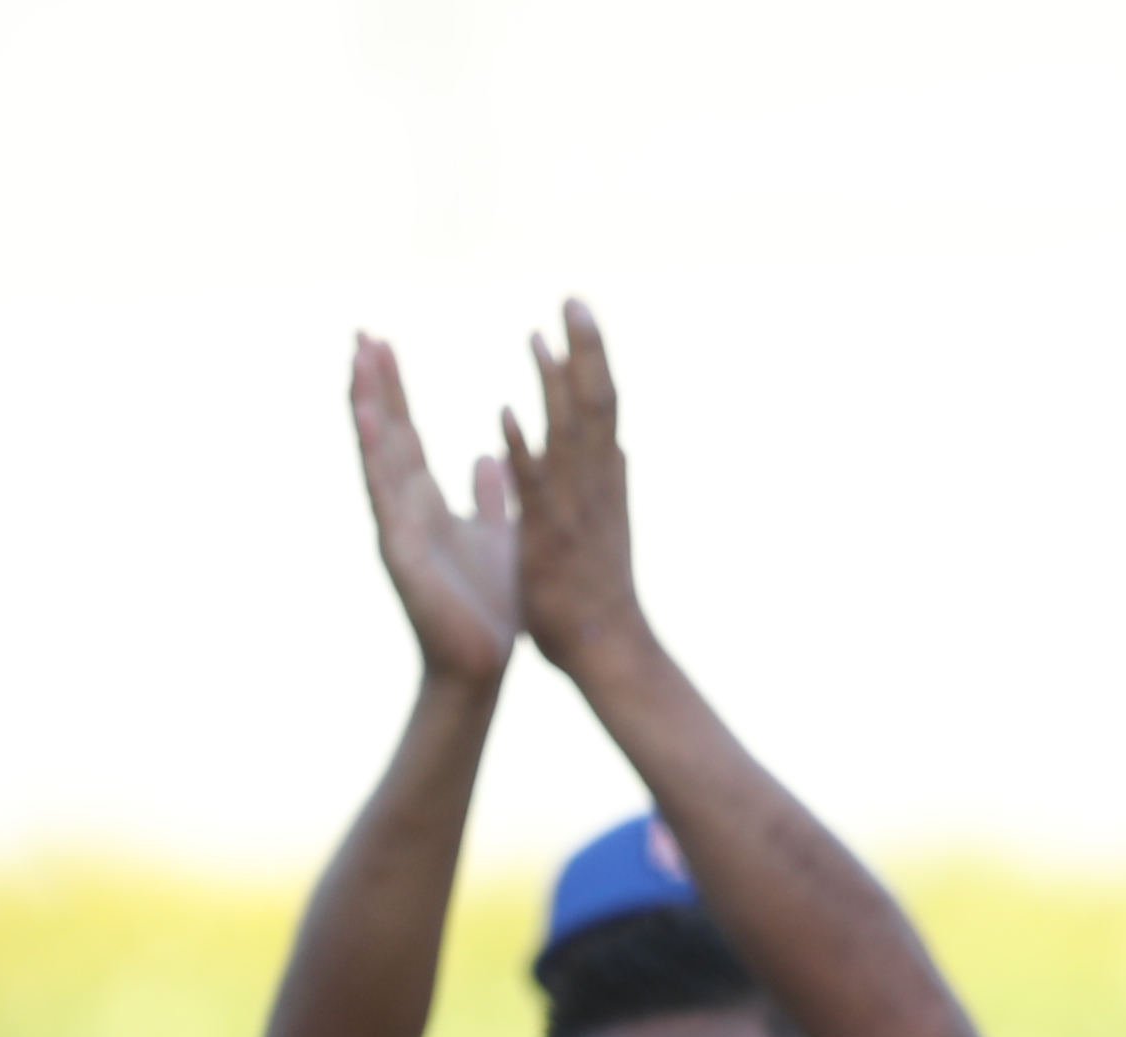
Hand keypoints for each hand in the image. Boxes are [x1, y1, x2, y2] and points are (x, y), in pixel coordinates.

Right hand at [350, 335, 518, 686]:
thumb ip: (487, 496)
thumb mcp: (495, 535)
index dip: (394, 388)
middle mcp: (405, 506)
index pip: (405, 431)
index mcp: (427, 501)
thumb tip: (487, 455)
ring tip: (358, 359)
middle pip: (386, 433)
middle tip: (361, 332)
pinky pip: (384, 495)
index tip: (380, 342)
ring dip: (368, 407)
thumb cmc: (487, 605)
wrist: (480, 663)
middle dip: (374, 383)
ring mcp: (397, 526)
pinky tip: (368, 419)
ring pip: (378, 455)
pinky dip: (375, 456)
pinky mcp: (399, 549)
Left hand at [498, 300, 649, 680]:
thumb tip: (620, 447)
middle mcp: (596, 485)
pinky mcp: (548, 536)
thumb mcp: (604, 523)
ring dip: (555, 388)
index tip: (576, 312)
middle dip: (586, 353)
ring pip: (569, 438)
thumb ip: (605, 482)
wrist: (610, 647)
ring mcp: (574, 509)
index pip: (599, 404)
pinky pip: (533, 488)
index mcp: (602, 478)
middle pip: (595, 406)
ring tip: (541, 337)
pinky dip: (522, 451)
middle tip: (574, 299)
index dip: (589, 357)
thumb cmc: (599, 589)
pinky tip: (506, 415)